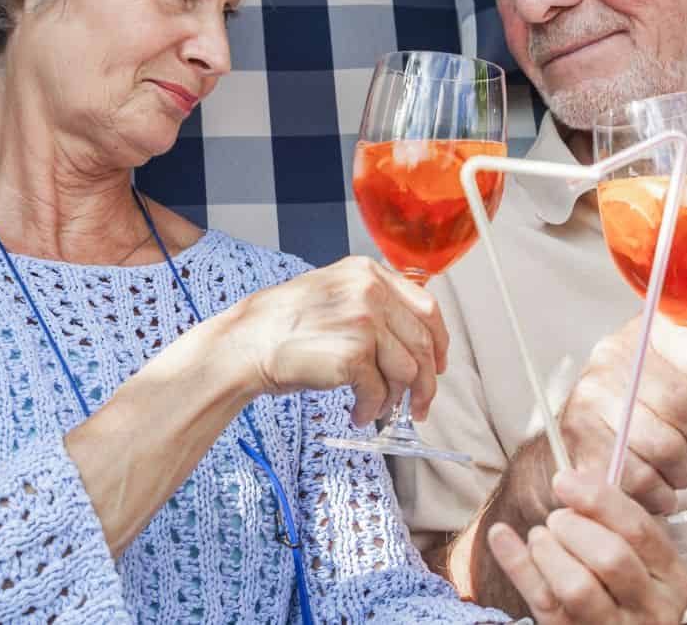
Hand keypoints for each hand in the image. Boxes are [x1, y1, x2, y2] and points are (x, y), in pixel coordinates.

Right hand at [222, 256, 446, 426]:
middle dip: (425, 382)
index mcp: (368, 272)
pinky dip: (372, 409)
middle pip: (422, 342)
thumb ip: (373, 304)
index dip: (439, 341)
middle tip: (419, 405)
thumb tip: (414, 341)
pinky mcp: (353, 354)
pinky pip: (380, 391)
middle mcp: (370, 290)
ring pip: (407, 370)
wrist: (247, 342)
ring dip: (396, 399)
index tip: (438, 364)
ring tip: (377, 410)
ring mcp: (364, 321)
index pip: (427, 306)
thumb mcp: (334, 294)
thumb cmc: (285, 325)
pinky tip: (358, 413)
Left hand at [487, 468, 686, 624]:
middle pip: (610, 556)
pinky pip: (543, 601)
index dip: (599, 499)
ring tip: (541, 538)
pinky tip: (501, 536)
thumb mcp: (637, 559)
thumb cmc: (621, 590)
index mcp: (673, 578)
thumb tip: (577, 477)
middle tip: (558, 520)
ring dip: (549, 550)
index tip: (566, 480)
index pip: (639, 529)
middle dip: (574, 527)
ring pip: (577, 586)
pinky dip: (517, 564)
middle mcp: (652, 608)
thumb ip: (616, 524)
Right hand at [559, 317, 686, 514]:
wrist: (587, 436)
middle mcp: (615, 354)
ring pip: (663, 445)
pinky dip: (660, 492)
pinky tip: (659, 486)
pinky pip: (638, 476)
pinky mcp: (580, 436)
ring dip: (685, 472)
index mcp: (651, 331)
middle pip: (684, 405)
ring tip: (682, 472)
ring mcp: (592, 394)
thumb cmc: (647, 407)